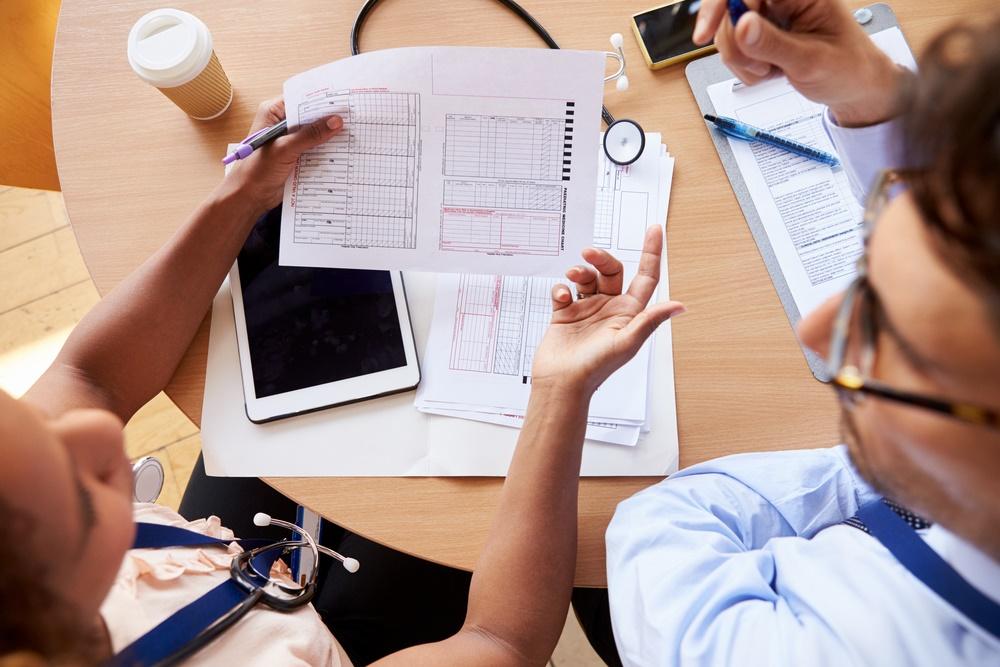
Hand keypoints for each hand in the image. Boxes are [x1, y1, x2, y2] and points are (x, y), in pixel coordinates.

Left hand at [221, 97, 343, 212]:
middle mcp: (282, 123)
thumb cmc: (257, 170)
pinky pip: (315, 148)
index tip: (343, 102)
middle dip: (329, 119)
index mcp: (273, 113)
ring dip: (329, 136)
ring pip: (315, 133)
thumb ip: (310, 135)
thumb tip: (335, 121)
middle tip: (353, 118)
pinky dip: (327, 150)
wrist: (250, 196)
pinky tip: (344, 150)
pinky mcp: (296, 155)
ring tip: (353, 133)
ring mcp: (290, 140)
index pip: (301, 99)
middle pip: (310, 116)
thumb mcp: (285, 149)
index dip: (321, 100)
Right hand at [531, 226, 684, 395]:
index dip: (651, 252)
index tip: (655, 229)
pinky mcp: (566, 314)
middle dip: (602, 258)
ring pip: (587, 277)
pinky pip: (564, 290)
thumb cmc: (596, 367)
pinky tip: (562, 296)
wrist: (562, 382)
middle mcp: (610, 308)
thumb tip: (680, 306)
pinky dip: (562, 288)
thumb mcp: (627, 342)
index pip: (645, 276)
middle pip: (611, 270)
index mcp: (629, 313)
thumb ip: (650, 320)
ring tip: (573, 275)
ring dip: (581, 271)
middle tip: (589, 253)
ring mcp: (587, 310)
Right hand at [693, 0, 907, 125]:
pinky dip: (745, 67)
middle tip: (761, 68)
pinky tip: (770, 71)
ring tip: (771, 70)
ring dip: (742, 61)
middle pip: (730, 12)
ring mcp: (769, 16)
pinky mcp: (761, 34)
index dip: (720, 6)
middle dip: (737, 47)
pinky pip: (734, 48)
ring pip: (727, 33)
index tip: (703, 35)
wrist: (854, 88)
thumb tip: (742, 25)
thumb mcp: (811, 61)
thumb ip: (773, 44)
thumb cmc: (847, 68)